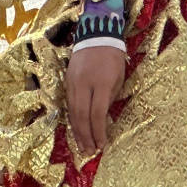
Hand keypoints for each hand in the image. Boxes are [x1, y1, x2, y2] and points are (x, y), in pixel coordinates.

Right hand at [66, 43, 127, 157]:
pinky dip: (72, 119)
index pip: (97, 114)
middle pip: (82, 116)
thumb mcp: (119, 77)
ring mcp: (73, 82)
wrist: (97, 34)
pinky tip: (76, 129)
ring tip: (82, 146)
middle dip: (86, 136)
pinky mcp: (67, 81)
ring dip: (77, 131)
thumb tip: (102, 119)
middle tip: (89, 151)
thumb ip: (110, 98)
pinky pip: (68, 104)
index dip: (98, 132)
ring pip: (72, 112)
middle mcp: (85, 84)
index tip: (102, 145)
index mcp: (102, 83)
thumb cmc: (113, 57)